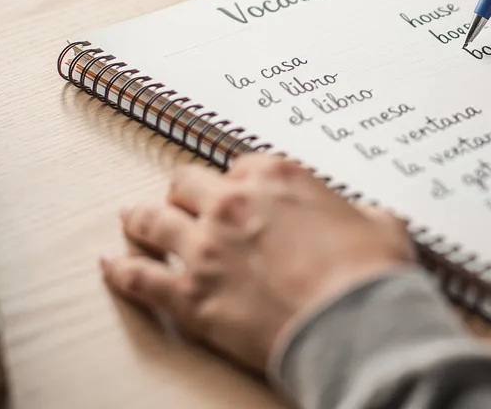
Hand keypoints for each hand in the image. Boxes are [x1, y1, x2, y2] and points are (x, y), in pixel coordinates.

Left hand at [100, 154, 414, 371]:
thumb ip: (356, 212)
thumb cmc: (370, 273)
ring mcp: (205, 248)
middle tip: (182, 203)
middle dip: (185, 194)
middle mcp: (232, 203)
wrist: (354, 323)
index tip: (238, 193)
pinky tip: (112, 265)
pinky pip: (138, 278)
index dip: (238, 183)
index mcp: (276, 176)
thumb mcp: (379, 222)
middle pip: (187, 184)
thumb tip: (362, 220)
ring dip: (141, 220)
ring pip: (152, 221)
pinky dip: (121, 271)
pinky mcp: (189, 295)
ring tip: (132, 220)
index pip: (240, 166)